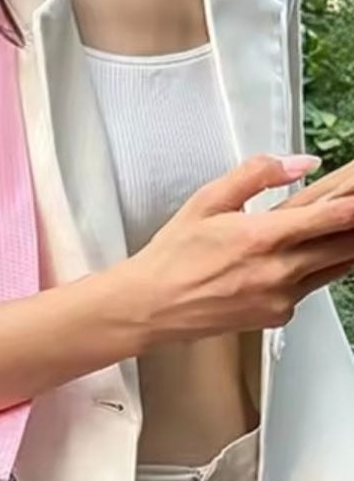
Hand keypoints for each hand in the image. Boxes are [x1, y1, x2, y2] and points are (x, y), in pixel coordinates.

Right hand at [118, 154, 353, 347]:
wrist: (148, 308)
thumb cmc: (171, 259)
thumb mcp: (206, 201)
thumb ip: (256, 174)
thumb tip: (299, 164)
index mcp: (262, 237)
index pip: (336, 216)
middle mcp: (278, 271)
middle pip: (347, 244)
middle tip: (352, 209)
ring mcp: (280, 297)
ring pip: (337, 268)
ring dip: (344, 247)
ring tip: (336, 230)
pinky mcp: (276, 317)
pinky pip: (310, 290)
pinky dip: (314, 272)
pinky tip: (298, 260)